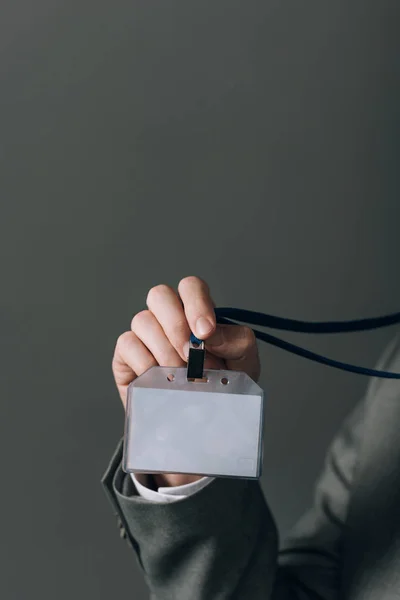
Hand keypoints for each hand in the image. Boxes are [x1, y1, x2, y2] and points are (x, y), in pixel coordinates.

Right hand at [112, 275, 260, 486]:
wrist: (204, 423)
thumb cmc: (224, 385)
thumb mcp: (244, 362)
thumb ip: (236, 340)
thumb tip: (207, 332)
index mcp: (196, 312)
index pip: (191, 287)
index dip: (196, 303)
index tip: (205, 332)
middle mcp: (167, 318)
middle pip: (159, 295)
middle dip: (176, 324)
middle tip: (191, 356)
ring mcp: (144, 335)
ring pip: (142, 320)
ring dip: (165, 350)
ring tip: (181, 377)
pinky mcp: (126, 356)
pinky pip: (128, 344)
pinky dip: (146, 363)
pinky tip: (161, 381)